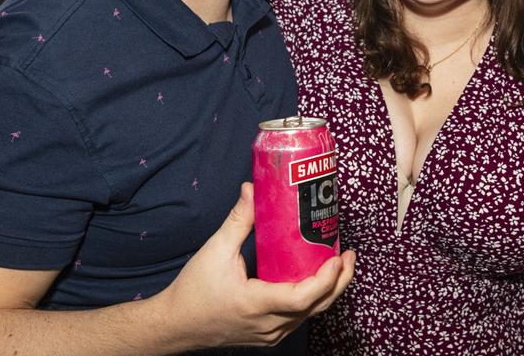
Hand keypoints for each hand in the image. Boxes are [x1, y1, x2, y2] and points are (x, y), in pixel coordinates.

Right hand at [153, 183, 353, 349]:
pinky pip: (299, 318)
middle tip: (348, 255)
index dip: (325, 279)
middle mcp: (268, 324)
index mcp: (255, 304)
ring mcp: (270, 333)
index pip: (302, 297)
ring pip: (310, 314)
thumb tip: (252, 189)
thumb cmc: (193, 291)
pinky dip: (313, 300)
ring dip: (328, 290)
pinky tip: (315, 279)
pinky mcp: (268, 334)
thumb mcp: (215, 251)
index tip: (337, 257)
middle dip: (339, 281)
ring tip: (337, 263)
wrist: (175, 325)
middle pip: (316, 307)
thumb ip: (238, 220)